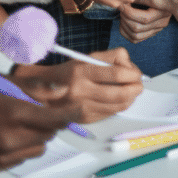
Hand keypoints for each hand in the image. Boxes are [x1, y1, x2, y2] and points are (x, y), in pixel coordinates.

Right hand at [0, 77, 77, 172]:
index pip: (56, 118)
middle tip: (40, 106)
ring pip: (38, 148)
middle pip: (49, 134)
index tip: (78, 107)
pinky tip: (6, 132)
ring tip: (20, 118)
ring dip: (38, 134)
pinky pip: (21, 158)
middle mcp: (9, 139)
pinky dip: (22, 146)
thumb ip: (31, 86)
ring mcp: (1, 157)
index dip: (71, 112)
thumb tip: (59, 87)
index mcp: (12, 113)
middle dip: (51, 120)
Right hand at [11, 48, 143, 121]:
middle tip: (139, 82)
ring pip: (117, 105)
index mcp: (80, 71)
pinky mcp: (84, 119)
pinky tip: (121, 100)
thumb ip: (106, 58)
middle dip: (135, 87)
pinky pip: (110, 113)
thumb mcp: (82, 57)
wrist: (37, 94)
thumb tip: (128, 63)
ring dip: (131, 98)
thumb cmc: (64, 72)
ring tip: (133, 90)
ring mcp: (83, 108)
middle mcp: (82, 91)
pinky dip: (120, 106)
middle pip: (120, 91)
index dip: (132, 72)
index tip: (136, 72)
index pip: (116, 72)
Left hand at [117, 1, 171, 43]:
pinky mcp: (151, 31)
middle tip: (121, 6)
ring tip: (122, 13)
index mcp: (163, 11)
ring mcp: (157, 28)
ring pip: (135, 36)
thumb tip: (123, 0)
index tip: (121, 3)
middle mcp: (162, 22)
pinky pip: (136, 38)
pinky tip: (123, 21)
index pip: (144, 18)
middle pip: (137, 28)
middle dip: (124, 17)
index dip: (128, 11)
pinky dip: (126, 32)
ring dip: (124, 25)